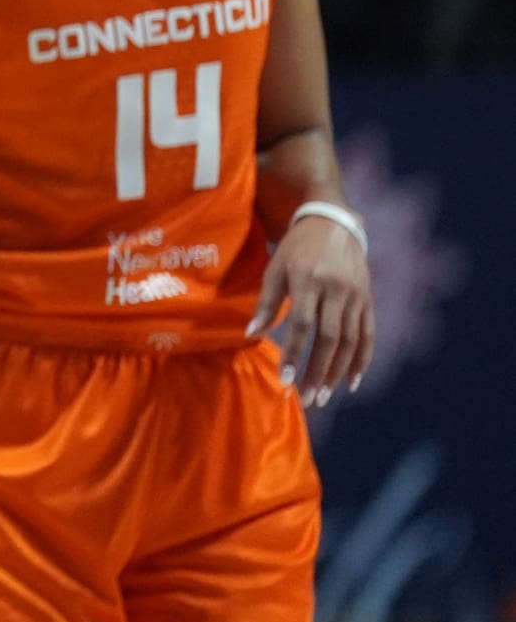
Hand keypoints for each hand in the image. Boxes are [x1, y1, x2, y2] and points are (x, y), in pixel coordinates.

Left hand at [248, 215, 373, 406]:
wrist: (334, 223)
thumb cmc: (296, 248)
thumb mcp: (276, 268)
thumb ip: (267, 302)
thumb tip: (252, 335)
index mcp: (308, 280)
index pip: (302, 325)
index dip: (295, 354)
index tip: (286, 380)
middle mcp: (336, 289)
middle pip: (329, 339)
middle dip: (318, 371)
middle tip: (308, 398)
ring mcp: (356, 296)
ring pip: (350, 341)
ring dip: (338, 372)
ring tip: (325, 396)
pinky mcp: (368, 300)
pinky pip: (368, 335)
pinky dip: (362, 360)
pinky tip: (352, 382)